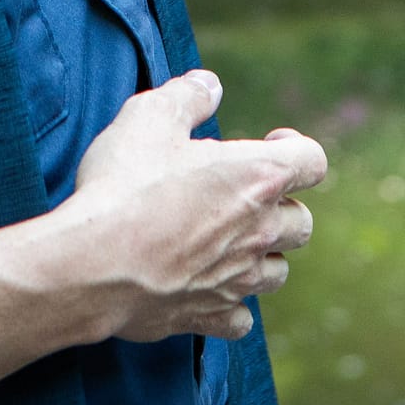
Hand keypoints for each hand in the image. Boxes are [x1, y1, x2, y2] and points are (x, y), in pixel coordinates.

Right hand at [56, 69, 324, 342]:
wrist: (92, 263)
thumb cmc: (124, 184)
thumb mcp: (150, 116)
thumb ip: (188, 95)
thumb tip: (209, 85)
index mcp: (258, 177)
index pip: (312, 160)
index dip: (294, 146)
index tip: (267, 142)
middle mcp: (259, 230)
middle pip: (302, 222)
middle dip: (281, 206)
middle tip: (243, 195)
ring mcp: (237, 278)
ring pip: (278, 273)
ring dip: (262, 256)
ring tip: (230, 241)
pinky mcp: (208, 314)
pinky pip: (239, 319)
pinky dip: (231, 306)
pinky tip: (208, 289)